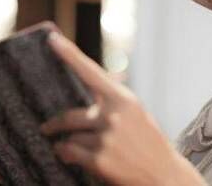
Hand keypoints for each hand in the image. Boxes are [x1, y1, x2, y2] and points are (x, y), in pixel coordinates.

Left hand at [39, 30, 205, 185]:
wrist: (164, 176)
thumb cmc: (149, 144)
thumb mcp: (137, 115)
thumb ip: (114, 102)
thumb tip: (94, 88)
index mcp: (124, 99)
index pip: (91, 72)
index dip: (69, 54)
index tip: (52, 39)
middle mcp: (114, 115)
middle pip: (70, 115)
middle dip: (55, 124)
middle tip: (47, 128)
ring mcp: (106, 137)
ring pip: (69, 137)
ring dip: (67, 145)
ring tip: (77, 151)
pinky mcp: (99, 158)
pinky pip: (70, 152)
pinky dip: (67, 156)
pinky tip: (76, 160)